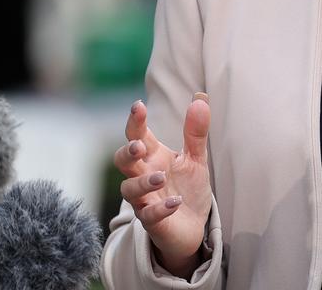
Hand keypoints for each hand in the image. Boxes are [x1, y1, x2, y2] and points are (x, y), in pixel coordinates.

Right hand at [114, 94, 212, 276]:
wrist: (193, 226)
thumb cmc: (187, 187)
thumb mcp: (195, 158)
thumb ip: (196, 131)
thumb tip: (200, 96)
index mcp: (153, 156)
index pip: (137, 135)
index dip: (135, 121)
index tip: (138, 106)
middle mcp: (143, 175)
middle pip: (122, 161)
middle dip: (127, 153)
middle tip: (139, 146)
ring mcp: (145, 199)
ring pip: (129, 189)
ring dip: (143, 181)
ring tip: (161, 176)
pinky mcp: (152, 222)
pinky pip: (149, 215)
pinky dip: (160, 209)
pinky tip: (175, 202)